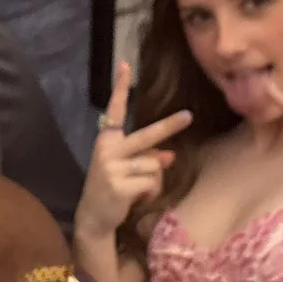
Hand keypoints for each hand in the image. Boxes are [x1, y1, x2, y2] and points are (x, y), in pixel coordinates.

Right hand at [79, 62, 190, 242]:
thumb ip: (145, 157)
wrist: (94, 216)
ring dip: (153, 181)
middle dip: (169, 127)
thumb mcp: (125, 168)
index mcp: (107, 140)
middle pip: (146, 136)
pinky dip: (149, 193)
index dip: (119, 88)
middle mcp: (107, 150)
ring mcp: (112, 167)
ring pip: (153, 166)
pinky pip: (151, 183)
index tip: (125, 65)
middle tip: (188, 116)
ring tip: (136, 190)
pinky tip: (134, 199)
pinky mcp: (119, 186)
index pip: (114, 110)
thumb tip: (170, 156)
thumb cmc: (113, 187)